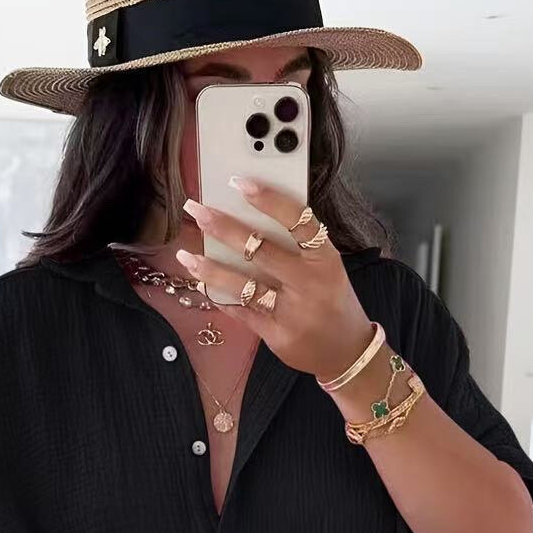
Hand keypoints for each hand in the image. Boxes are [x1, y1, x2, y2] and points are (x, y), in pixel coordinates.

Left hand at [177, 180, 373, 382]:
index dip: (268, 199)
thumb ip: (297, 246)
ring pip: (243, 284)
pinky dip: (220, 296)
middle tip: (195, 211)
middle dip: (223, 228)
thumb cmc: (332, 299)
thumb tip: (248, 218)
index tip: (238, 182)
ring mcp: (292, 311)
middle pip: (261, 250)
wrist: (346, 350)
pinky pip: (241, 311)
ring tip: (185, 256)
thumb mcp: (327, 268)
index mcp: (325, 258)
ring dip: (210, 269)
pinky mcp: (276, 334)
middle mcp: (309, 283)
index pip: (298, 220)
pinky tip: (203, 284)